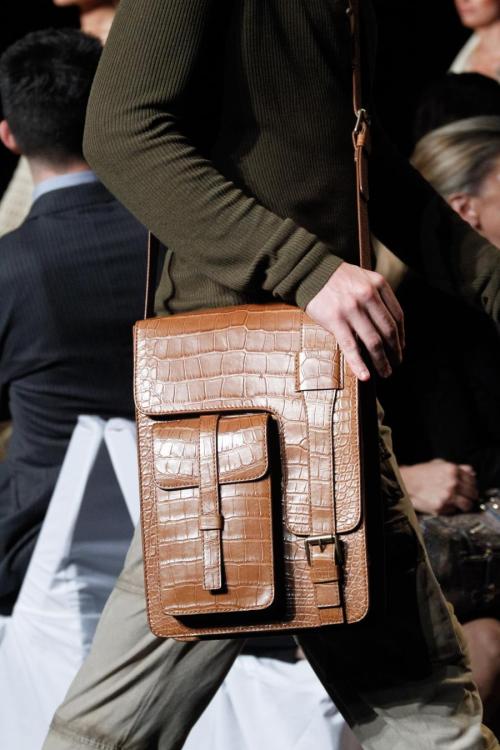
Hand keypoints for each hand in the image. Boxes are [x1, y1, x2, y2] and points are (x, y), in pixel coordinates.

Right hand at [305, 262, 404, 379]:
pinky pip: (351, 346)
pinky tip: (365, 375)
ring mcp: (352, 309)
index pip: (397, 316)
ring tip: (385, 372)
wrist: (309, 271)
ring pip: (373, 342)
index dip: (402, 336)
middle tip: (396, 363)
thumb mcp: (363, 278)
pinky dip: (359, 364)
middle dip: (395, 352)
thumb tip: (385, 327)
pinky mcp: (336, 320)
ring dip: (382, 361)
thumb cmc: (336, 278)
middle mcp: (368, 296)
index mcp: (378, 285)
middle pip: (388, 331)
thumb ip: (376, 296)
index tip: (401, 347)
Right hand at [400, 460, 478, 514]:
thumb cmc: (420, 473)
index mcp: (453, 470)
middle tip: (466, 497)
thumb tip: (471, 473)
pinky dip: (451, 508)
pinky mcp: (441, 507)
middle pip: (473, 493)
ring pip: (467, 505)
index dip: (472, 485)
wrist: (406, 483)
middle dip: (470, 495)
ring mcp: (447, 496)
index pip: (473, 480)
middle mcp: (452, 483)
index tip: (470, 488)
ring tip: (460, 504)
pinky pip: (453, 510)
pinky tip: (446, 504)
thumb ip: (457, 468)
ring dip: (465, 505)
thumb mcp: (439, 464)